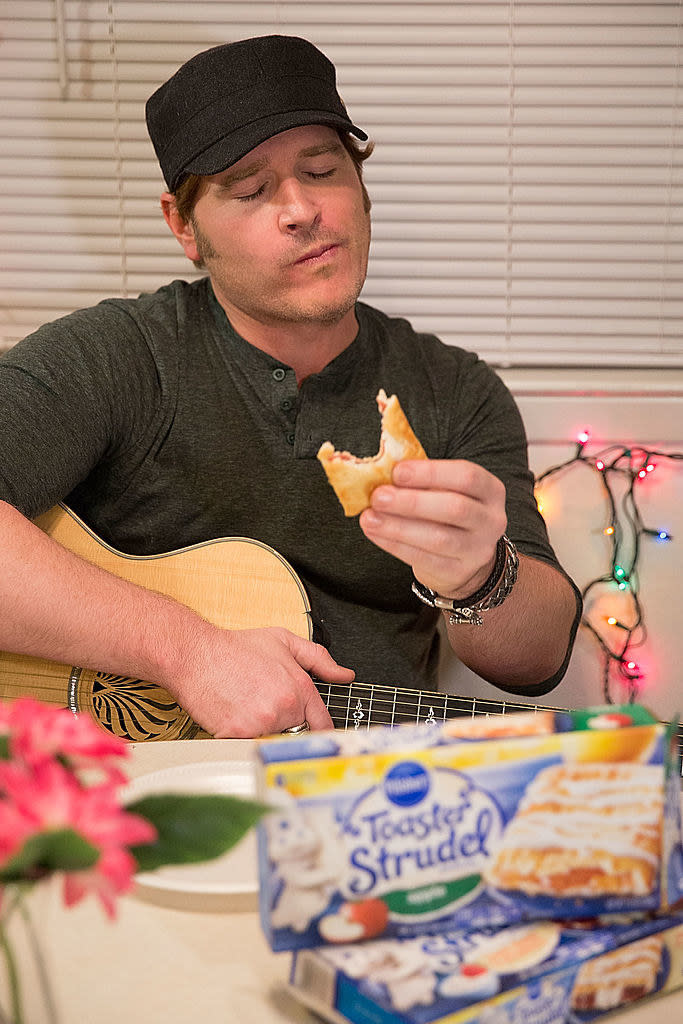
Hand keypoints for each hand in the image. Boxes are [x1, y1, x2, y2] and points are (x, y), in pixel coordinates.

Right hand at [165, 625, 353, 737]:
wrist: (196, 655)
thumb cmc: (235, 648)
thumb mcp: (283, 642)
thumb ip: (319, 658)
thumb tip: (344, 674)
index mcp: (300, 687)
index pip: (322, 722)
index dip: (320, 731)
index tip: (317, 737)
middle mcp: (285, 707)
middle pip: (294, 733)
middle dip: (283, 725)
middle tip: (263, 708)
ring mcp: (263, 723)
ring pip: (271, 740)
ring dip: (261, 732)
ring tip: (246, 709)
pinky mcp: (240, 735)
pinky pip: (247, 747)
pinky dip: (240, 738)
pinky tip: (232, 717)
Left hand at [359, 459, 506, 599]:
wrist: (464, 558)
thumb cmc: (447, 513)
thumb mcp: (446, 491)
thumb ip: (422, 480)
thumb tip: (382, 470)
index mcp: (491, 490)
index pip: (467, 476)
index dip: (431, 472)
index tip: (397, 471)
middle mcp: (491, 520)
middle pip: (455, 508)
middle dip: (412, 502)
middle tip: (378, 496)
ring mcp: (478, 549)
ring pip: (438, 538)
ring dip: (398, 526)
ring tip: (369, 517)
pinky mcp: (458, 571)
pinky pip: (424, 559)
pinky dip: (395, 545)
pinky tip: (375, 533)